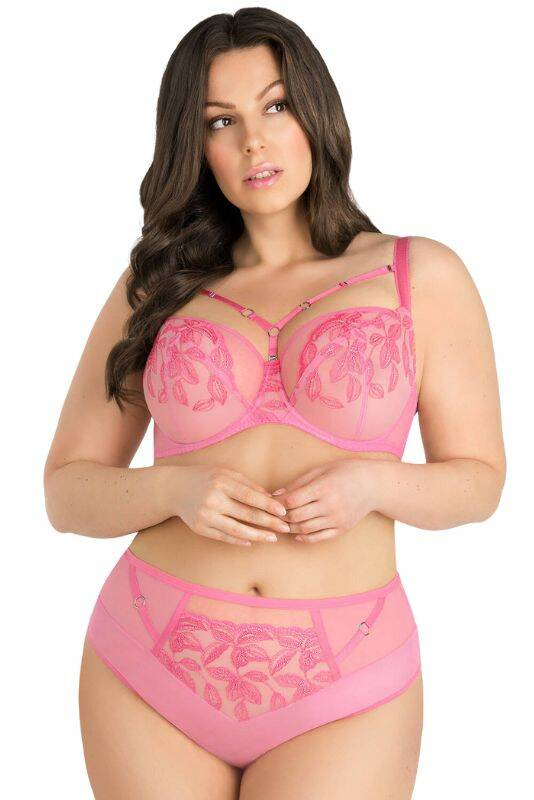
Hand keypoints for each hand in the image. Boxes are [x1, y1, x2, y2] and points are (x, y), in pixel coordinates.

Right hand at [170, 465, 289, 546]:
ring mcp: (206, 516)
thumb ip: (248, 485)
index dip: (269, 506)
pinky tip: (252, 541)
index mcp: (222, 483)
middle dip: (269, 522)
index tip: (283, 512)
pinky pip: (224, 537)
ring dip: (258, 536)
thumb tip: (272, 498)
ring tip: (272, 538)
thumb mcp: (226, 474)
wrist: (174, 488)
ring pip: (237, 530)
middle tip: (285, 528)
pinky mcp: (200, 528)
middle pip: (247, 515)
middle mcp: (213, 500)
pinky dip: (239, 540)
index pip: (251, 497)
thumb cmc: (205, 478)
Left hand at [271, 459, 376, 542]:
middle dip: (280, 516)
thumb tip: (275, 494)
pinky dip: (305, 537)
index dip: (277, 503)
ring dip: (290, 528)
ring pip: (305, 529)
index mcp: (324, 487)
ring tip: (282, 522)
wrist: (374, 485)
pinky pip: (319, 537)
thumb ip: (298, 482)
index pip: (292, 500)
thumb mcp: (321, 469)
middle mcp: (330, 505)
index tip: (269, 501)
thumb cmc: (345, 472)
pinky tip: (297, 533)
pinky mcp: (342, 528)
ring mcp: (337, 519)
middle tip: (272, 514)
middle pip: (296, 516)